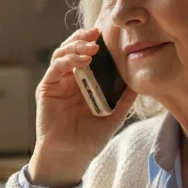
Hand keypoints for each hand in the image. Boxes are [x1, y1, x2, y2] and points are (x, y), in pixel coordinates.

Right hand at [28, 28, 137, 187]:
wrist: (71, 155)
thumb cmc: (90, 138)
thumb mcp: (113, 115)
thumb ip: (124, 99)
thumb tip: (140, 82)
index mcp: (86, 81)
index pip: (90, 54)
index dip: (97, 42)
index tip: (110, 34)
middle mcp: (71, 78)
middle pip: (74, 47)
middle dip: (84, 37)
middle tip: (98, 32)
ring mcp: (58, 82)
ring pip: (63, 53)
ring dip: (76, 46)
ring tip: (91, 46)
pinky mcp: (47, 88)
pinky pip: (55, 68)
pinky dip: (67, 61)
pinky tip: (81, 61)